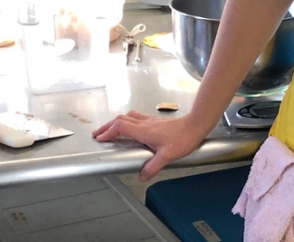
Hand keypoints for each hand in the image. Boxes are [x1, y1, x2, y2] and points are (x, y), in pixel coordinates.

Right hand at [93, 111, 210, 181]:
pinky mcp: (154, 121)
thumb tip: (141, 176)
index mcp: (144, 130)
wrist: (195, 125)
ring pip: (127, 117)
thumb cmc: (182, 138)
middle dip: (107, 126)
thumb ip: (153, 166)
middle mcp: (144, 123)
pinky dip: (126, 121)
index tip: (100, 139)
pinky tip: (129, 127)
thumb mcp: (167, 155)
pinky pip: (135, 118)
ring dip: (115, 122)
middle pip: (120, 120)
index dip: (108, 132)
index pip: (120, 127)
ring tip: (109, 130)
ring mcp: (149, 120)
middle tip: (97, 134)